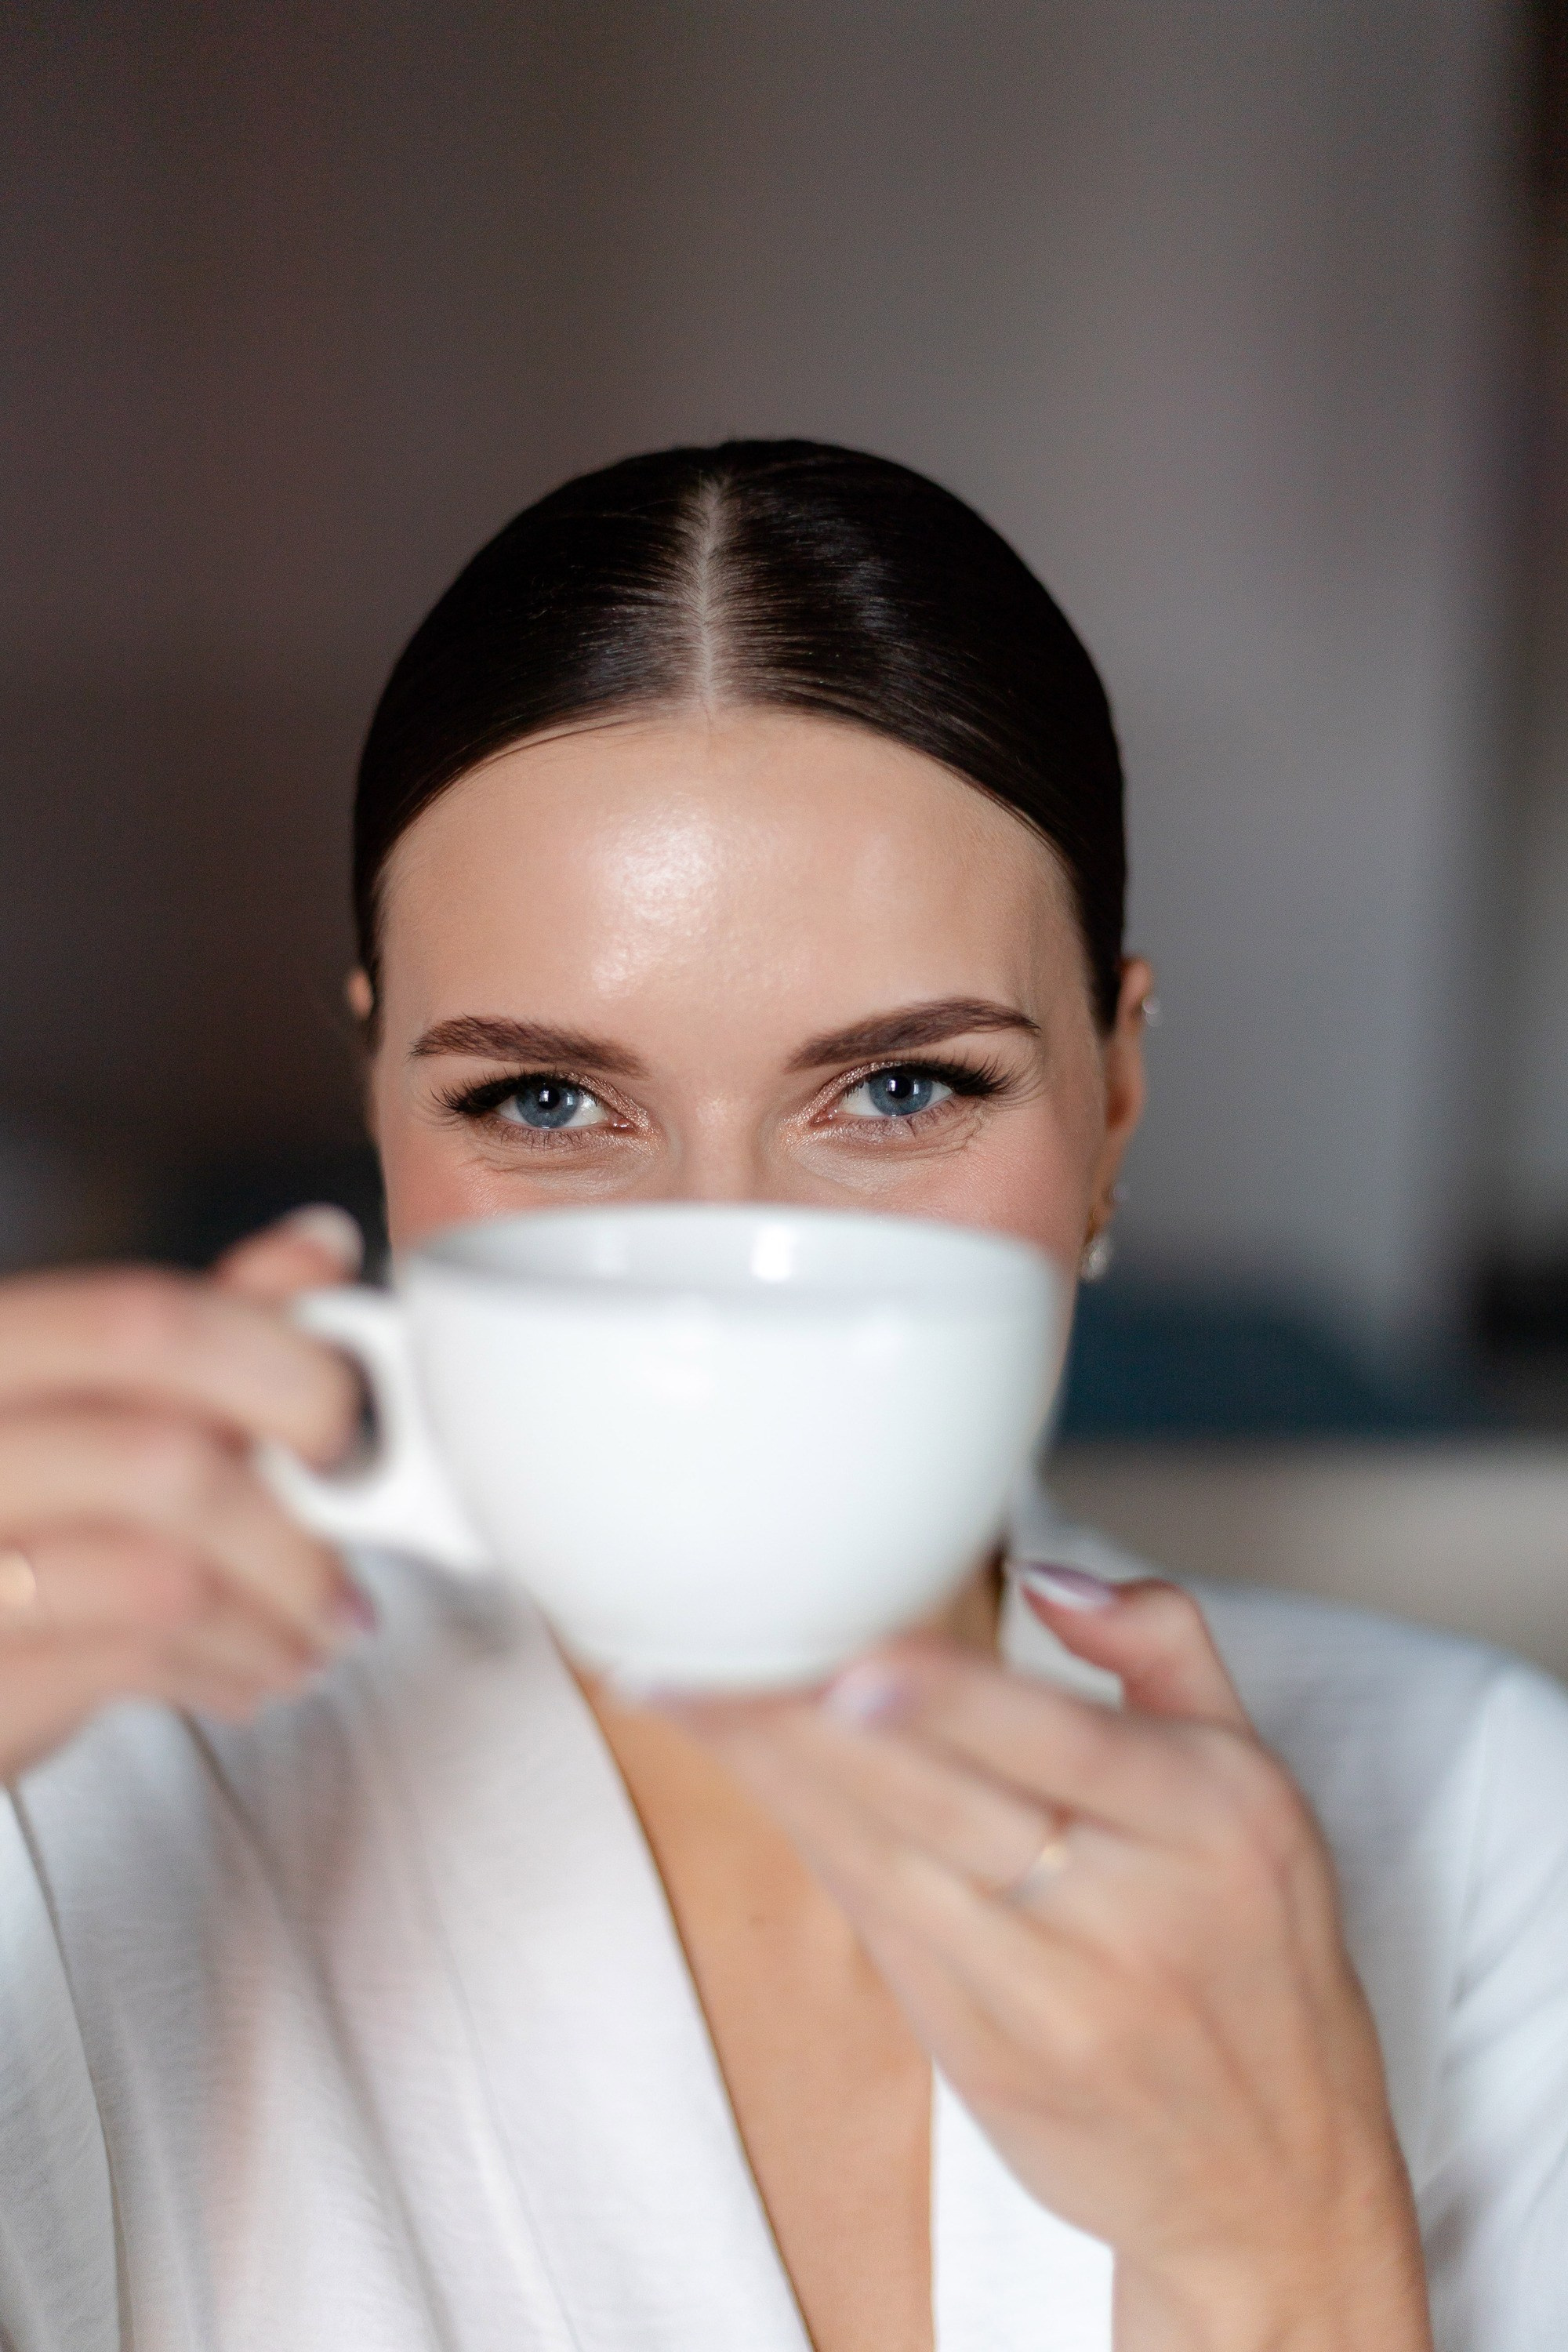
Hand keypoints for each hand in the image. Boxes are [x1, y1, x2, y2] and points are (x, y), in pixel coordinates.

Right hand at [0, 1207, 368, 1785]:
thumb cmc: (22, 1516)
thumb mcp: (100, 1401)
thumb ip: (203, 1324)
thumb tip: (321, 1245)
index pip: (142, 1325)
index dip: (275, 1365)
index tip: (345, 1417)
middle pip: (163, 1460)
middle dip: (294, 1520)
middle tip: (349, 1553)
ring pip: (166, 1575)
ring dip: (279, 1611)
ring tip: (320, 1628)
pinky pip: (137, 1662)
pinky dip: (233, 1667)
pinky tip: (255, 1670)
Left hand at [663, 1573, 1431, 2350]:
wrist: (1272, 2181)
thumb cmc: (1256, 1950)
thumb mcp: (1258, 1778)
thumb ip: (1162, 1645)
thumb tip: (1046, 1574)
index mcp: (1211, 1822)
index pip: (1064, 1743)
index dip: (950, 1701)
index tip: (850, 1660)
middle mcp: (1131, 1914)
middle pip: (943, 1802)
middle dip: (806, 1722)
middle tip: (695, 1647)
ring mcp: (1047, 1999)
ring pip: (885, 1863)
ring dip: (773, 1773)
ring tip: (676, 1689)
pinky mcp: (979, 2058)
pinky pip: (876, 1925)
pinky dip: (809, 1839)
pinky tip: (745, 1770)